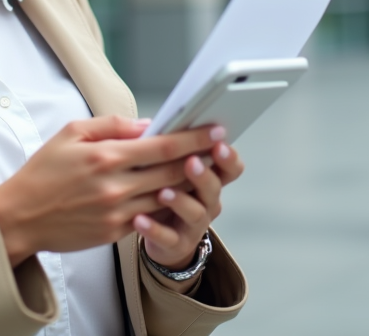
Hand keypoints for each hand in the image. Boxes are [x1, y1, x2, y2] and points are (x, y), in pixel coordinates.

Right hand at [0, 116, 226, 265]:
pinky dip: (167, 205)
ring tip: (207, 170)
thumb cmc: (43, 172)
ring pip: (168, 197)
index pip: (164, 146)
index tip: (216, 130)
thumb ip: (110, 126)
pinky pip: (151, 217)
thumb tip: (146, 124)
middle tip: (221, 148)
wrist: (20, 217)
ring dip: (190, 184)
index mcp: (107, 157)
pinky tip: (178, 194)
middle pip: (174, 171)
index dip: (195, 138)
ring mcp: (118, 213)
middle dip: (202, 159)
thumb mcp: (71, 134)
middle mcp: (116, 186)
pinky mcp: (115, 233)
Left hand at [134, 130, 243, 269]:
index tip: (218, 143)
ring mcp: (193, 224)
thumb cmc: (165, 192)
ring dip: (180, 201)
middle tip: (191, 162)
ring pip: (195, 213)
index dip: (227, 156)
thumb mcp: (169, 168)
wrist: (160, 235)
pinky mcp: (175, 243)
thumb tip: (155, 124)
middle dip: (204, 174)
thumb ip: (167, 148)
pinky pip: (167, 237)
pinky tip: (140, 220)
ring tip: (163, 193)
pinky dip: (154, 229)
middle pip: (214, 188)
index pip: (229, 167)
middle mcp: (206, 201)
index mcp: (208, 178)